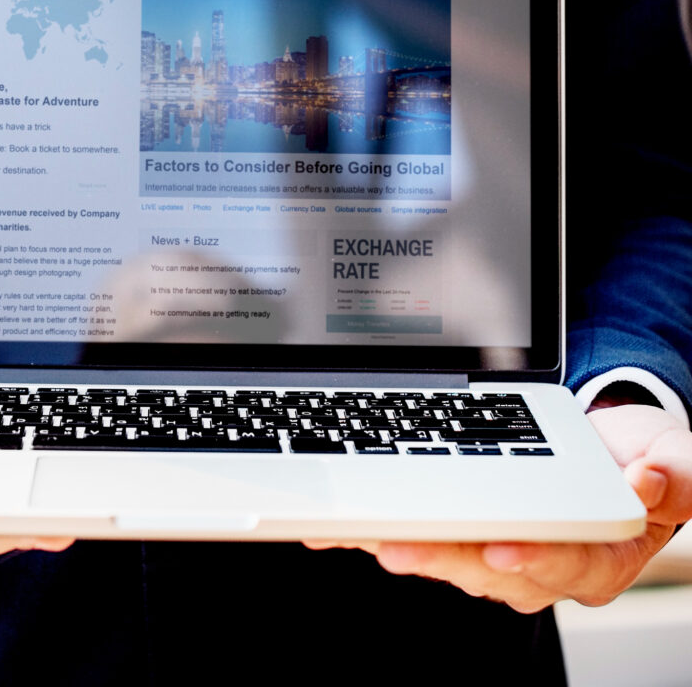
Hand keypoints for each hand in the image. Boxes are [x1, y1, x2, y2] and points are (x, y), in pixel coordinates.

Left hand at [304, 403, 691, 611]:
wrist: (611, 447)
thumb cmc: (641, 459)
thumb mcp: (676, 459)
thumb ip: (676, 474)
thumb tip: (648, 479)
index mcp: (600, 555)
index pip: (565, 564)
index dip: (533, 558)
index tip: (499, 548)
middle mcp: (545, 564)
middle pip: (488, 567)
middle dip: (440, 555)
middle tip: (397, 544)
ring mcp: (502, 551)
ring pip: (449, 556)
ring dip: (402, 543)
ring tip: (358, 531)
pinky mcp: (469, 533)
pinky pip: (430, 533)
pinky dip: (392, 525)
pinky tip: (354, 519)